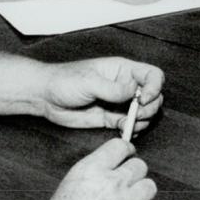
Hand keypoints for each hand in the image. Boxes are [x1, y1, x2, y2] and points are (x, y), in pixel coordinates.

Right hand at [29, 138, 155, 199]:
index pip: (120, 146)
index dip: (127, 152)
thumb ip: (92, 176)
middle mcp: (110, 183)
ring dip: (142, 195)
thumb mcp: (68, 187)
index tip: (128, 157)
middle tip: (128, 186)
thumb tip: (110, 171)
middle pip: (140, 166)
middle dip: (135, 175)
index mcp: (90, 169)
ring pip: (149, 188)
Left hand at [40, 56, 164, 132]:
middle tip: (135, 115)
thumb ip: (113, 88)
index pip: (152, 75)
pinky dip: (132, 129)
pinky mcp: (111, 117)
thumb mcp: (89, 82)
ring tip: (127, 123)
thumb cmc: (64, 81)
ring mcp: (119, 102)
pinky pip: (130, 124)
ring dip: (142, 121)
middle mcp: (124, 85)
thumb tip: (135, 93)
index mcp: (122, 70)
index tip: (143, 99)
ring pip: (145, 112)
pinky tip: (122, 130)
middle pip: (154, 96)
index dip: (154, 87)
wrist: (45, 96)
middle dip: (150, 107)